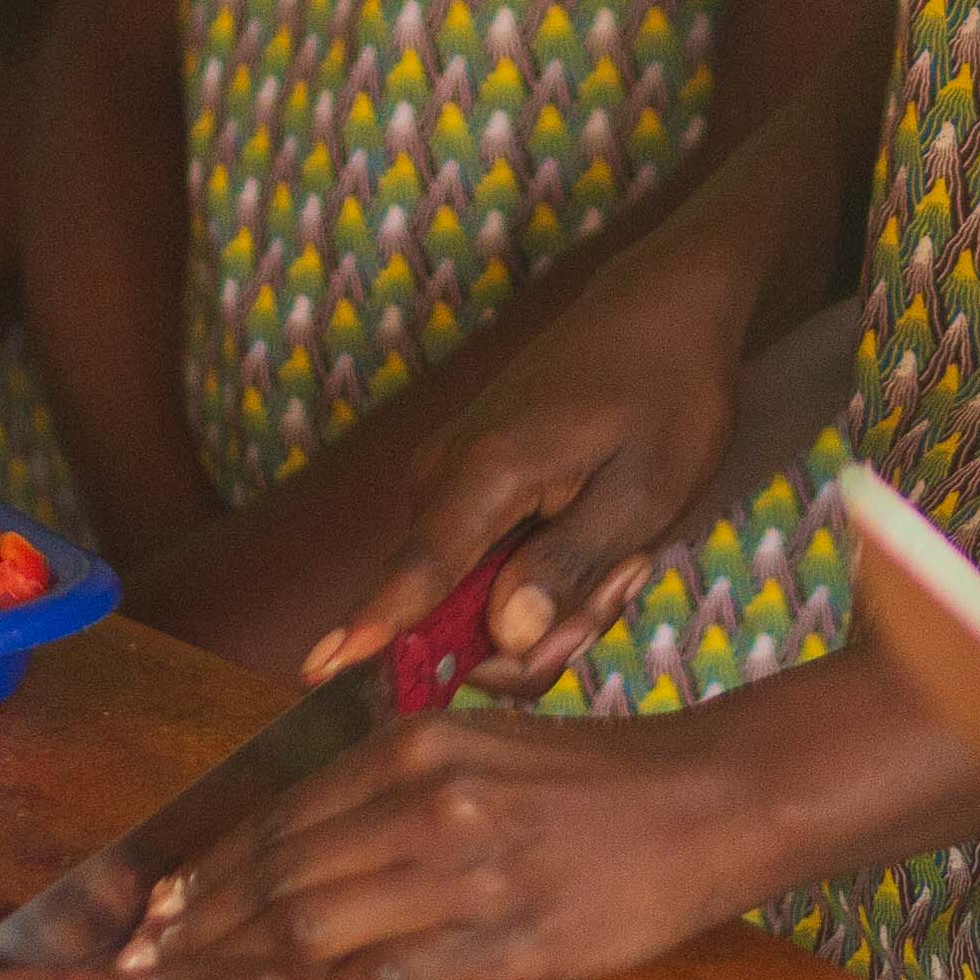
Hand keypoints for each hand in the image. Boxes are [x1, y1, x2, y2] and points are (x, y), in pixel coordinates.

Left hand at [131, 701, 788, 979]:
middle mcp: (429, 804)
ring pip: (316, 928)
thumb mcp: (477, 750)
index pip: (279, 819)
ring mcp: (468, 877)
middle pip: (279, 876)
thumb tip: (294, 854)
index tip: (162, 913)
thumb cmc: (589, 780)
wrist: (705, 802)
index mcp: (416, 749)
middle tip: (151, 968)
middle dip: (203, 929)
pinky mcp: (510, 944)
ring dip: (248, 968)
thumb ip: (387, 789)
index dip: (209, 875)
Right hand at [303, 239, 755, 696]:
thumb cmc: (665, 395)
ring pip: (475, 604)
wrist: (658, 309)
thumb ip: (567, 568)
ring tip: (628, 555)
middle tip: (628, 581)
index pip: (418, 569)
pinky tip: (604, 545)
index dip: (370, 629)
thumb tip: (503, 641)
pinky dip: (543, 581)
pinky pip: (483, 575)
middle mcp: (442, 478)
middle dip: (541, 637)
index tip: (315, 670)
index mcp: (485, 471)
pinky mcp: (459, 491)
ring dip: (552, 609)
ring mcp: (444, 483)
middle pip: (455, 617)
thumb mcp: (644, 494)